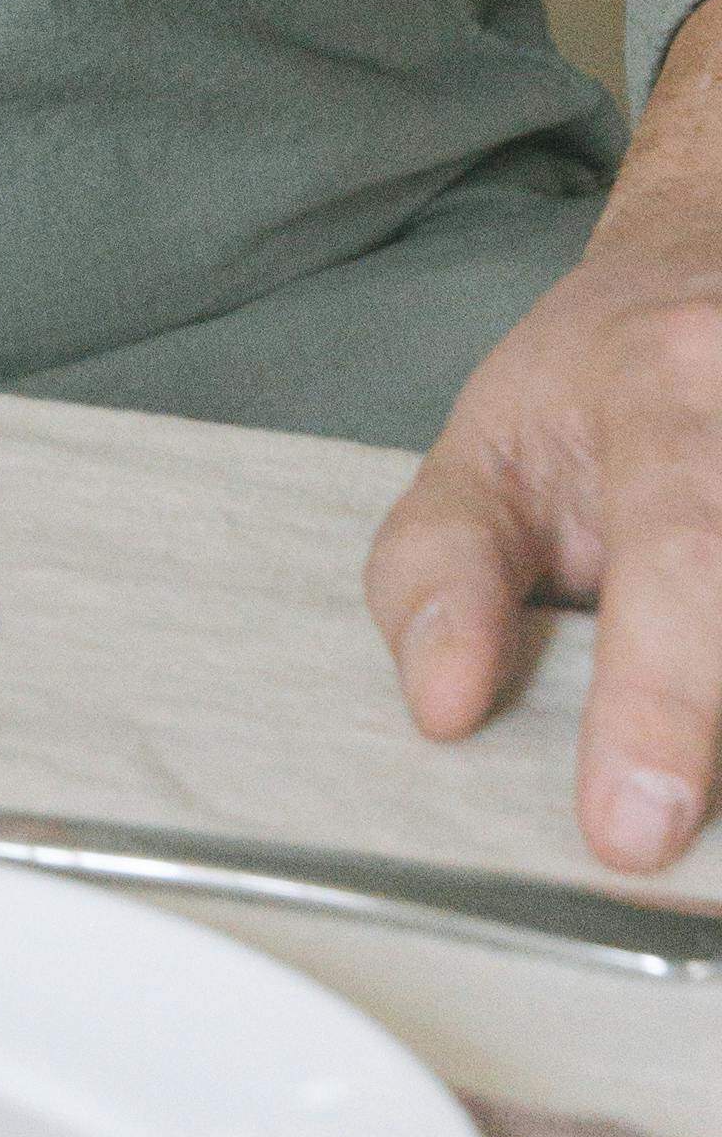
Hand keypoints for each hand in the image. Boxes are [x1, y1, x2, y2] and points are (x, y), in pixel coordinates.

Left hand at [368, 1, 721, 867]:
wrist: (709, 287)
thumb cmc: (590, 395)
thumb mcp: (483, 450)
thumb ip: (440, 569)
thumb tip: (441, 708)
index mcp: (673, 387)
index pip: (681, 551)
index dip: (662, 701)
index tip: (626, 831)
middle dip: (706, 733)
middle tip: (649, 849)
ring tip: (690, 792)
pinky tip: (708, 739)